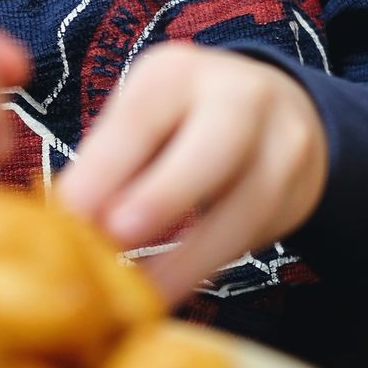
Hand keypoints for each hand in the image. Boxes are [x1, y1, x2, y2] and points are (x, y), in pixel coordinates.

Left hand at [57, 41, 327, 304]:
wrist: (278, 109)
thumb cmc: (182, 119)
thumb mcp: (143, 116)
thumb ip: (109, 159)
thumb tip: (69, 218)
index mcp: (178, 72)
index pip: (142, 116)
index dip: (106, 167)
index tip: (69, 213)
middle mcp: (239, 97)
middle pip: (212, 147)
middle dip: (164, 196)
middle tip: (115, 239)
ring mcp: (280, 142)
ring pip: (245, 205)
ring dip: (189, 257)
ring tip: (141, 294)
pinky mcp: (298, 190)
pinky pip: (254, 234)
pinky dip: (209, 267)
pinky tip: (172, 290)